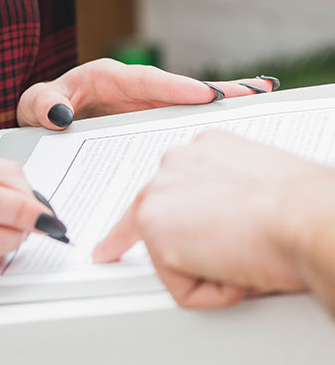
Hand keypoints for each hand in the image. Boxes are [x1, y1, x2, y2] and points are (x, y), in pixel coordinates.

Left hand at [17, 58, 276, 128]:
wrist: (42, 121)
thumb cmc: (40, 107)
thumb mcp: (35, 103)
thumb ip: (43, 103)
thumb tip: (58, 114)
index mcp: (107, 77)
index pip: (145, 81)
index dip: (175, 87)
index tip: (204, 94)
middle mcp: (133, 88)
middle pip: (178, 89)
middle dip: (216, 89)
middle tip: (255, 90)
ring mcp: (144, 105)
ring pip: (187, 104)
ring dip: (223, 103)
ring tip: (262, 98)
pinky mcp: (149, 120)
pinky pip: (181, 119)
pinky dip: (208, 120)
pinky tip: (240, 121)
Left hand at [93, 132, 332, 307]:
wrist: (304, 214)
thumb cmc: (300, 203)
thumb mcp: (257, 180)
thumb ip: (229, 191)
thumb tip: (233, 214)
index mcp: (202, 150)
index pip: (170, 184)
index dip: (165, 213)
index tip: (137, 229)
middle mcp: (174, 162)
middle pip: (158, 217)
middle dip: (184, 247)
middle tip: (228, 253)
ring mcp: (159, 194)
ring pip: (174, 255)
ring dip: (212, 268)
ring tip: (249, 253)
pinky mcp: (156, 231)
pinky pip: (182, 288)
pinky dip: (215, 292)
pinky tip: (241, 269)